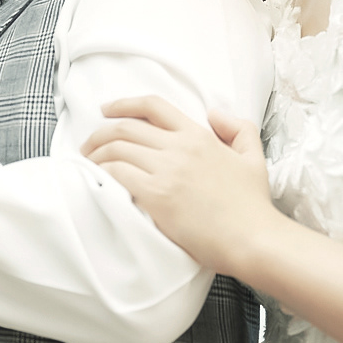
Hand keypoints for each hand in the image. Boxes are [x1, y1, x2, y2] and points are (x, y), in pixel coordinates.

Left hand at [80, 95, 283, 280]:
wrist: (253, 238)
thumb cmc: (252, 205)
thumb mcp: (253, 157)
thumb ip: (238, 128)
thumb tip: (214, 113)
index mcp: (198, 136)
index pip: (154, 106)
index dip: (124, 104)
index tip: (106, 109)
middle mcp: (179, 147)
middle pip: (126, 127)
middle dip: (100, 133)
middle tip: (89, 146)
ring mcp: (167, 170)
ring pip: (116, 150)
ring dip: (96, 155)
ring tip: (88, 165)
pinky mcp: (156, 196)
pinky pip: (117, 175)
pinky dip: (102, 174)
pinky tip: (98, 181)